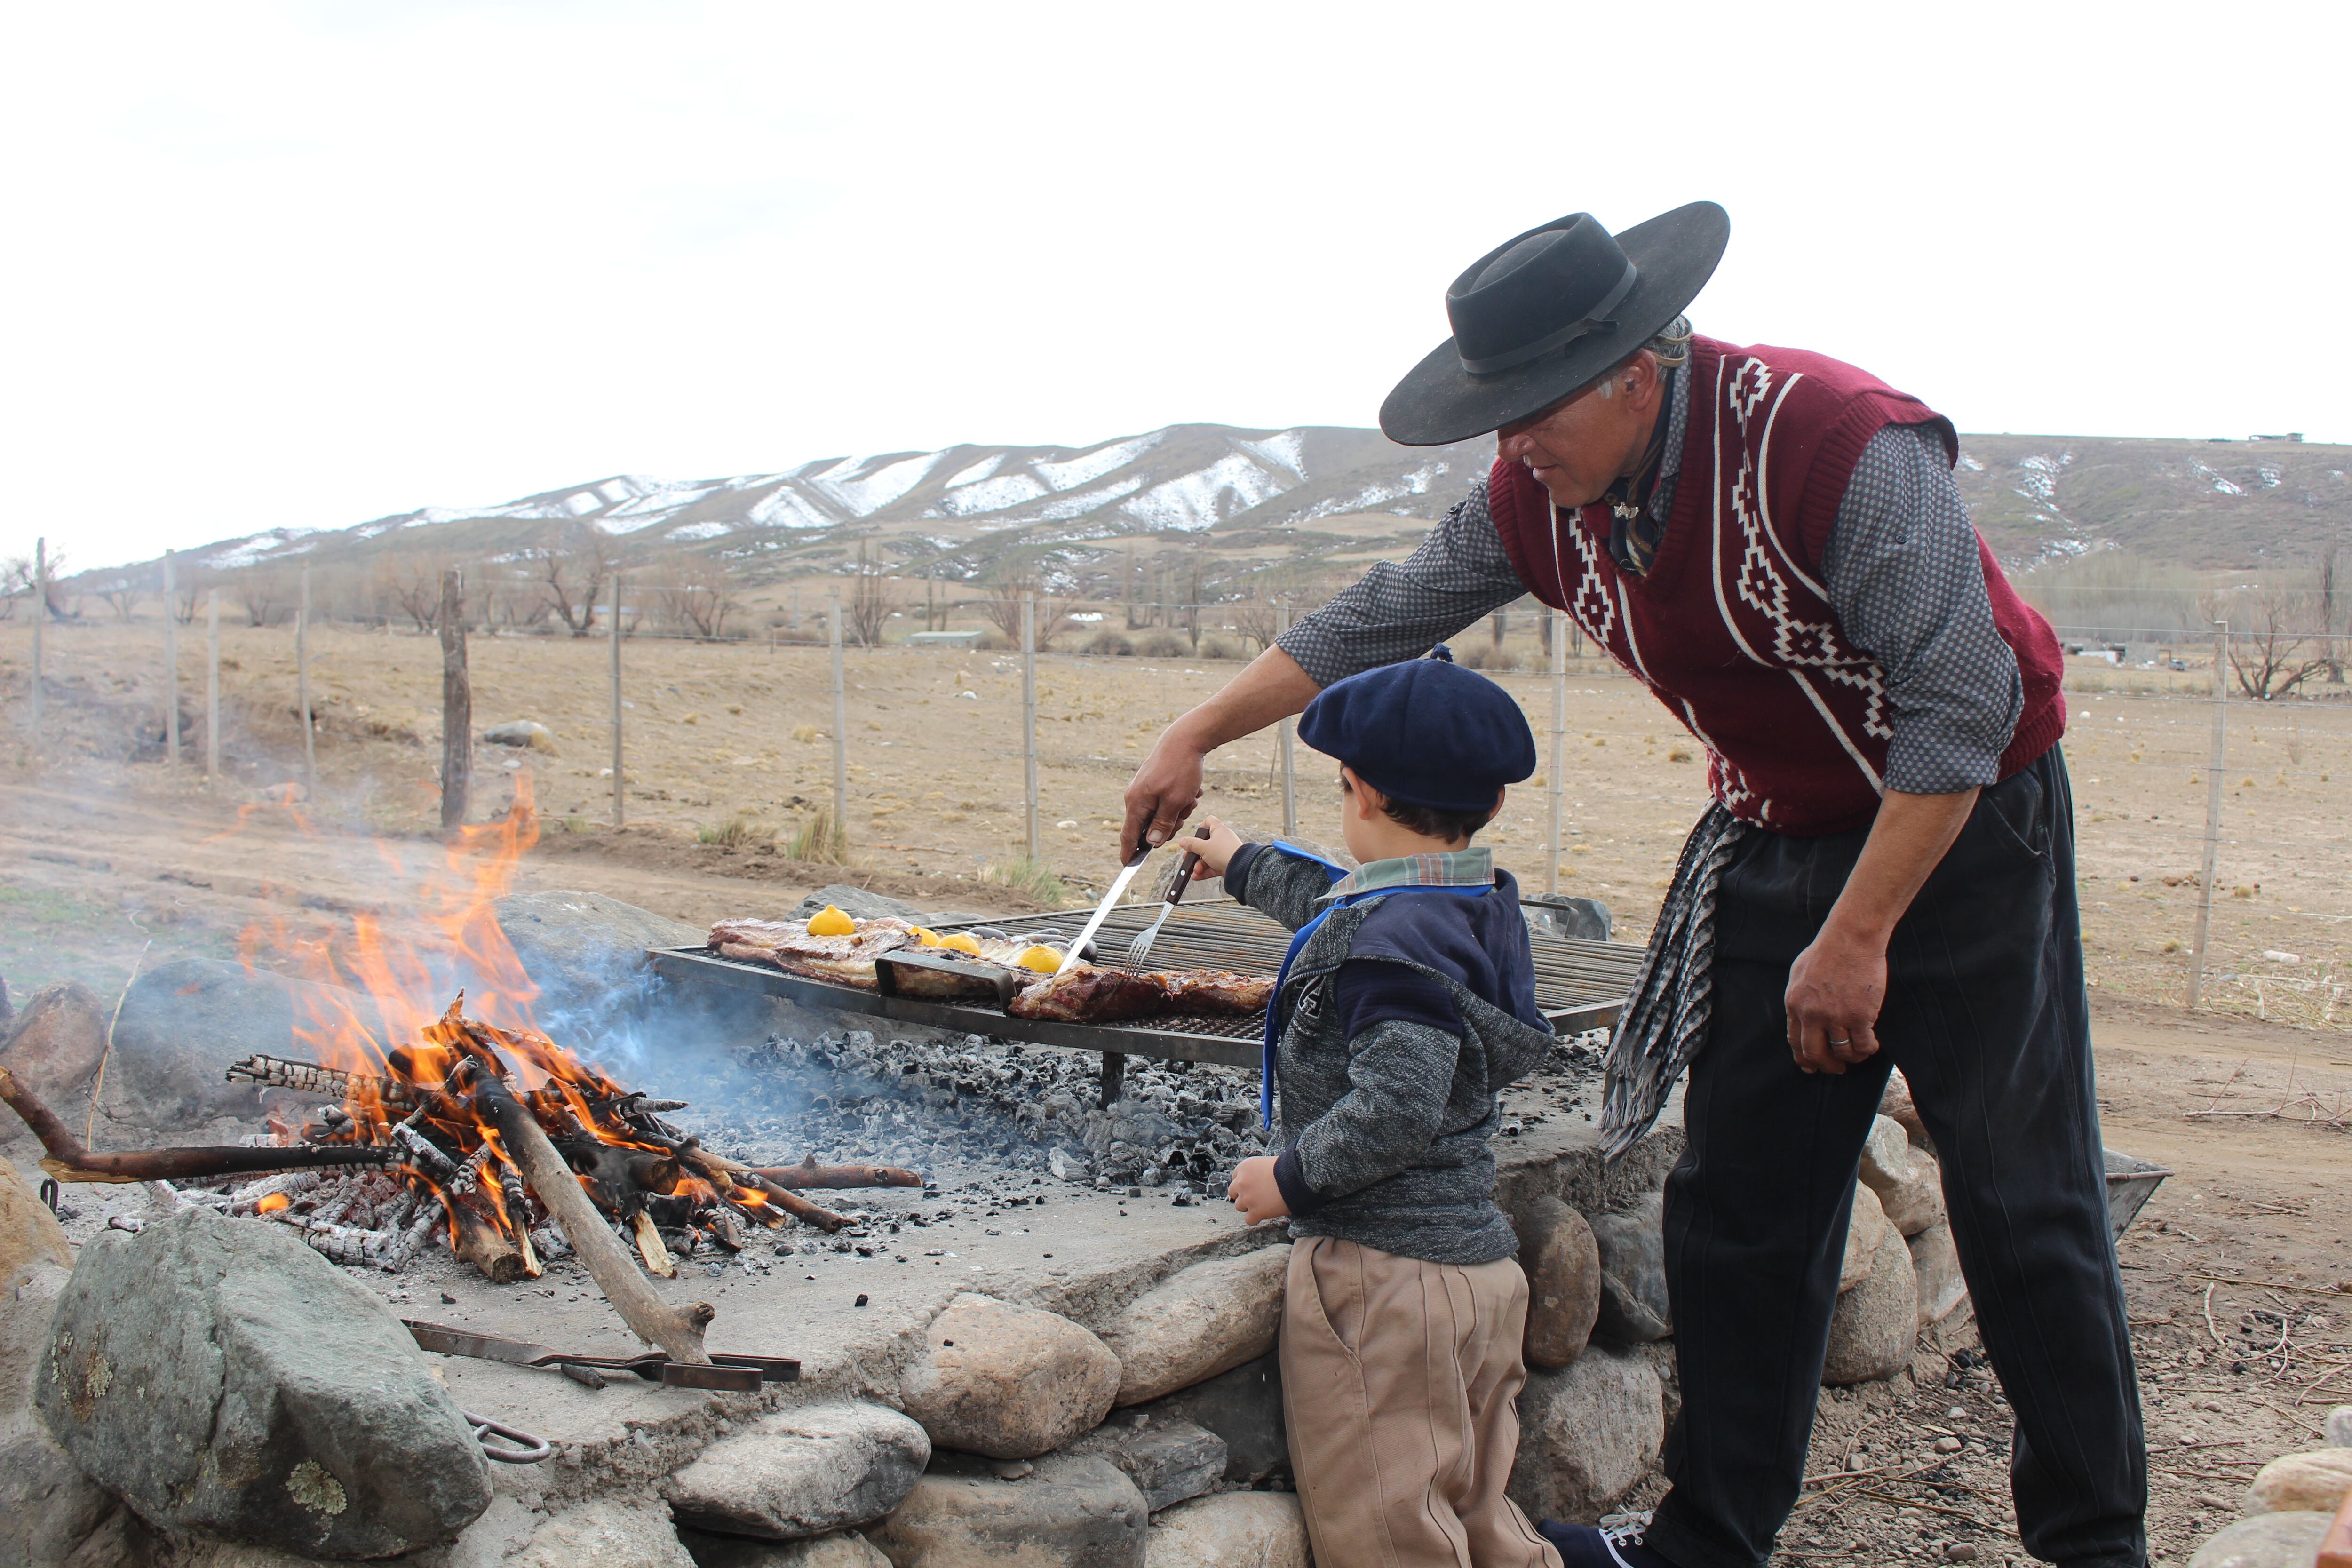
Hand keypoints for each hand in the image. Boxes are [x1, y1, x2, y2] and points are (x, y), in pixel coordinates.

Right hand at [1122, 728, 1205, 856]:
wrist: (1186, 738)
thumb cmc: (1181, 769)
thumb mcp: (1176, 801)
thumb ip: (1162, 824)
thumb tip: (1151, 842)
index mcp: (1136, 803)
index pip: (1129, 835)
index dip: (1129, 853)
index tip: (1126, 867)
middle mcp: (1135, 796)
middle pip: (1148, 827)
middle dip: (1169, 825)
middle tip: (1185, 812)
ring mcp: (1144, 788)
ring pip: (1160, 814)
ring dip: (1178, 811)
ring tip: (1191, 797)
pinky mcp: (1153, 782)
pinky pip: (1164, 801)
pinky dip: (1179, 800)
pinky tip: (1191, 790)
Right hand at [1184, 817, 1245, 878]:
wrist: (1240, 869)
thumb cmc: (1223, 853)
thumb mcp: (1203, 847)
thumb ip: (1191, 844)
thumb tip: (1182, 841)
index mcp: (1219, 830)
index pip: (1209, 821)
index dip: (1201, 827)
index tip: (1195, 836)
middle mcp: (1222, 840)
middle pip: (1204, 843)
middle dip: (1195, 853)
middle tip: (1187, 858)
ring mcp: (1224, 852)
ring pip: (1207, 857)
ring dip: (1198, 865)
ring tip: (1195, 871)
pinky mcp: (1225, 864)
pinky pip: (1212, 867)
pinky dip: (1204, 871)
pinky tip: (1196, 876)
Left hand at [1226, 1155, 1289, 1222]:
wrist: (1295, 1178)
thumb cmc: (1287, 1168)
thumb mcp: (1266, 1163)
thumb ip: (1256, 1171)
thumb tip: (1257, 1179)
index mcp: (1244, 1167)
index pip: (1235, 1178)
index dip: (1244, 1183)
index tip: (1252, 1185)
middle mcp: (1241, 1182)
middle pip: (1233, 1192)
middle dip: (1242, 1194)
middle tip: (1254, 1196)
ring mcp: (1247, 1198)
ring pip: (1239, 1206)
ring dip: (1248, 1206)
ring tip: (1262, 1204)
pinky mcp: (1255, 1212)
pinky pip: (1249, 1220)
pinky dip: (1255, 1218)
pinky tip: (1263, 1214)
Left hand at [1784, 920, 1886, 1074]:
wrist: (1851, 938)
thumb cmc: (1827, 951)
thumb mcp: (1799, 973)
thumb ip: (1798, 998)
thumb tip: (1800, 1019)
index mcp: (1794, 1004)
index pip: (1795, 1041)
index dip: (1804, 1058)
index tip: (1811, 1067)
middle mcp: (1812, 1014)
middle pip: (1816, 1053)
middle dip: (1827, 1066)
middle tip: (1837, 1069)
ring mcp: (1836, 1016)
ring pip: (1843, 1052)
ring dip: (1852, 1058)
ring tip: (1858, 1054)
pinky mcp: (1860, 1015)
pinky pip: (1863, 1044)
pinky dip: (1869, 1049)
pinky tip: (1872, 1045)